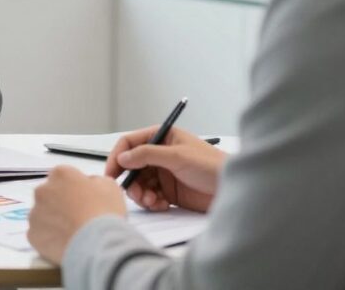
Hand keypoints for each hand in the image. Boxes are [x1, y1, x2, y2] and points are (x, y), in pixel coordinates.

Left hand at [28, 165, 127, 262]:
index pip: (64, 177)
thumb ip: (94, 180)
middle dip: (60, 203)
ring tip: (72, 233)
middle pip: (50, 194)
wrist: (97, 244)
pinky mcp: (32, 235)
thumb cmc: (104, 213)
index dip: (75, 189)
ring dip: (53, 221)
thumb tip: (88, 184)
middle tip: (77, 217)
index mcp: (60, 174)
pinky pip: (40, 234)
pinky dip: (49, 238)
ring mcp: (35, 213)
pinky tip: (65, 243)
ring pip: (43, 215)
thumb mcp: (109, 186)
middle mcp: (42, 191)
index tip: (84, 200)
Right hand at [105, 126, 225, 213]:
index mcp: (162, 138)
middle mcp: (160, 155)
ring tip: (151, 201)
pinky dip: (151, 202)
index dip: (118, 157)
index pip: (130, 143)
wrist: (232, 190)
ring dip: (141, 194)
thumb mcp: (177, 156)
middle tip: (135, 193)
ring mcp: (164, 174)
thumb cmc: (211, 166)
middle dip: (130, 181)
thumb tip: (122, 157)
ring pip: (139, 183)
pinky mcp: (169, 192)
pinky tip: (161, 205)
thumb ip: (148, 155)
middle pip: (132, 166)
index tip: (111, 174)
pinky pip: (150, 197)